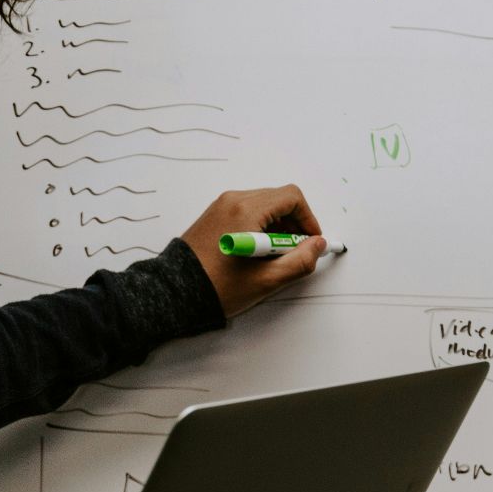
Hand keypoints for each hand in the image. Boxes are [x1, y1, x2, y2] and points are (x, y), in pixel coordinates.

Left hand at [179, 186, 328, 317]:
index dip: (308, 219)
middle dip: (294, 224)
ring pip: (264, 205)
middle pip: (278, 199)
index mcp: (246, 211)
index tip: (311, 241)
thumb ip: (300, 261)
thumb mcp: (267, 280)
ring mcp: (222, 206)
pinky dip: (261, 226)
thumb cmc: (217, 287)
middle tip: (294, 252)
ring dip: (278, 226)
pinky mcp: (215, 215)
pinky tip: (258, 252)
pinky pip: (248, 211)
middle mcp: (233, 201)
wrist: (175, 293)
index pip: (291, 198)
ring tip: (274, 256)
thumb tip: (317, 246)